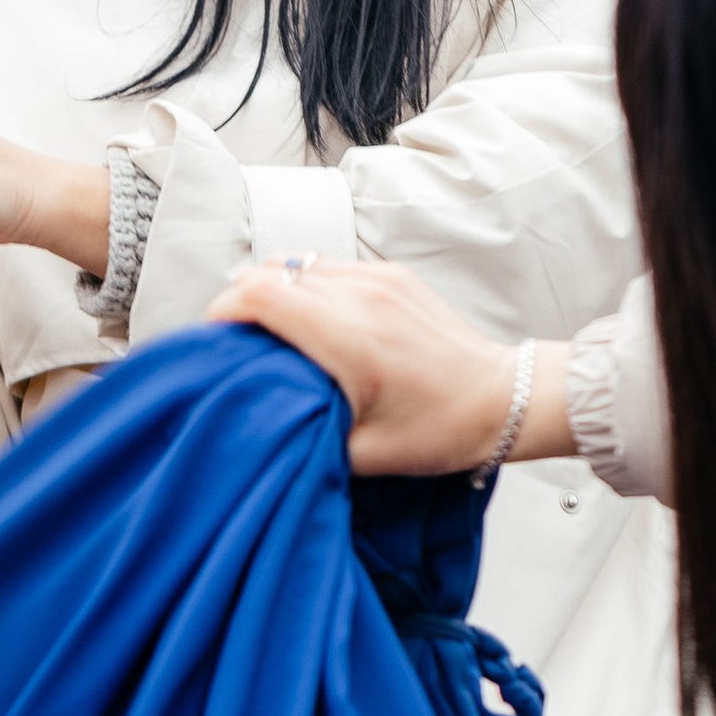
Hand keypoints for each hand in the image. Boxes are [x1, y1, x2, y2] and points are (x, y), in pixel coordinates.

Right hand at [206, 254, 571, 474]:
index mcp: (349, 337)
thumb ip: (304, 431)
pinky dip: (306, 286)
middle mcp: (360, 295)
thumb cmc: (439, 429)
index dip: (222, 312)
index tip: (215, 342)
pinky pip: (328, 266)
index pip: (259, 293)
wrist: (501, 399)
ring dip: (273, 289)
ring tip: (272, 331)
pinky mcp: (392, 274)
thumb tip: (259, 421)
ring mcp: (378, 278)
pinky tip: (314, 323)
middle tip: (237, 343)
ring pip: (296, 261)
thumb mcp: (364, 454)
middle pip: (268, 270)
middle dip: (240, 302)